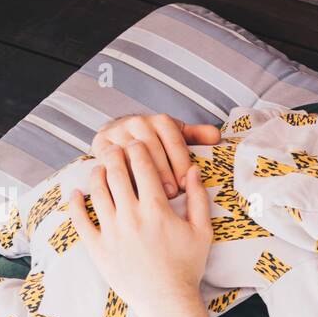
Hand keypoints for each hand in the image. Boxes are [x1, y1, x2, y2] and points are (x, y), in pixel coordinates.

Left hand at [70, 142, 213, 314]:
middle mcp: (131, 216)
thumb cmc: (188, 267)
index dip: (138, 149)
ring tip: (100, 168)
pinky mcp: (98, 247)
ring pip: (97, 191)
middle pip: (116, 173)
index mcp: (157, 208)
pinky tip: (76, 194)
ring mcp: (111, 231)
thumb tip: (192, 169)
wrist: (167, 301)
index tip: (136, 144)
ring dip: (97, 174)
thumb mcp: (202, 231)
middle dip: (115, 155)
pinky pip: (80, 220)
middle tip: (115, 148)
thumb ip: (198, 198)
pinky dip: (75, 204)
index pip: (143, 166)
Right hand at [91, 114, 220, 198]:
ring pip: (131, 154)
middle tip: (172, 192)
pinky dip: (123, 177)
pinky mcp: (101, 144)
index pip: (174, 139)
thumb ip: (196, 136)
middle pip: (152, 147)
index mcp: (160, 120)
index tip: (187, 182)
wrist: (120, 139)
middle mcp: (138, 122)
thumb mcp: (176, 138)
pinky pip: (111, 162)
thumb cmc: (155, 144)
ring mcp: (118, 132)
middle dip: (164, 171)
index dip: (181, 162)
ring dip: (144, 176)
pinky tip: (133, 193)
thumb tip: (216, 136)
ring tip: (153, 195)